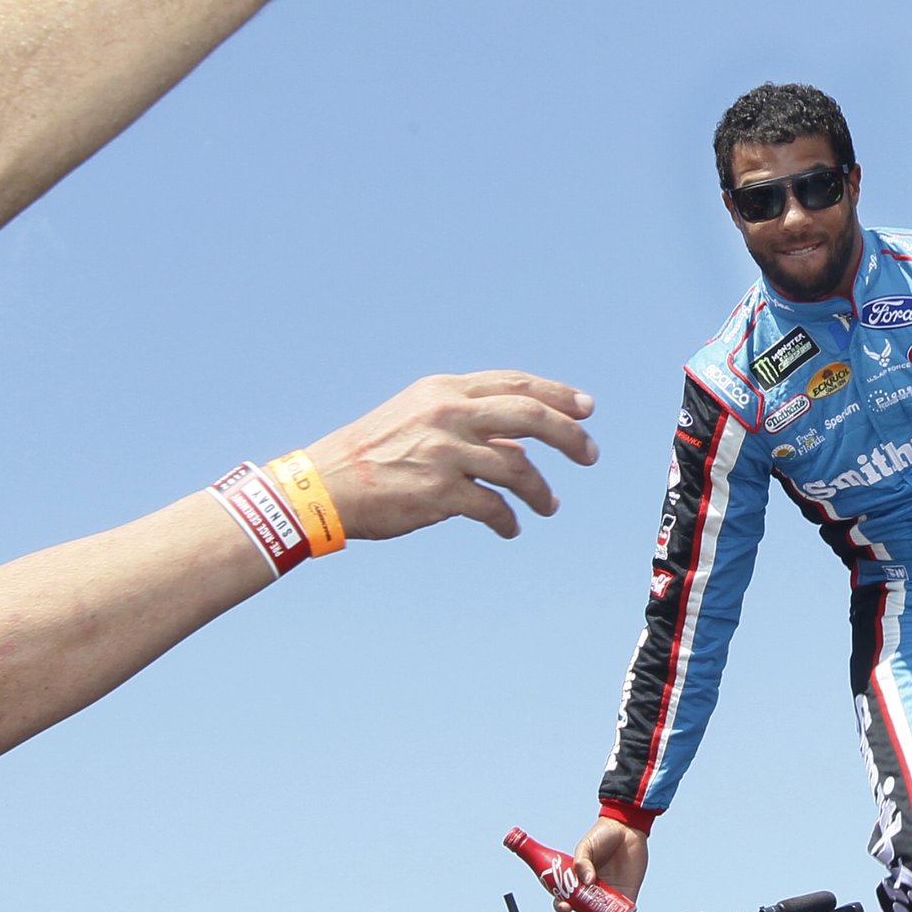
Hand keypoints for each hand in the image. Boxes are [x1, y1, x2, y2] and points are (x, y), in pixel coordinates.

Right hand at [304, 371, 596, 540]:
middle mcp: (447, 414)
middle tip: (590, 454)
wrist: (322, 488)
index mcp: (443, 391)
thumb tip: (521, 445)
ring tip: (549, 506)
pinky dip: (509, 520)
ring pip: (518, 467)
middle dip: (569, 435)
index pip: (514, 384)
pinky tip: (511, 528)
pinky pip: (494, 507)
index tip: (586, 409)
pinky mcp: (439, 492)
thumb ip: (469, 422)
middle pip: (530, 415)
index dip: (557, 395)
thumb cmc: (373, 454)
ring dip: (542, 492)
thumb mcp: (418, 418)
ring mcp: (443, 452)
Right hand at [566, 815, 650, 911]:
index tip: (565, 909)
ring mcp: (609, 899)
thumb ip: (582, 862)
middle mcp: (592, 896)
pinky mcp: (627, 898)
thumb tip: (587, 881)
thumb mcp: (585, 846)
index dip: (564, 909)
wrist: (628, 829)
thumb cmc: (603, 835)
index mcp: (578, 885)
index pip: (567, 904)